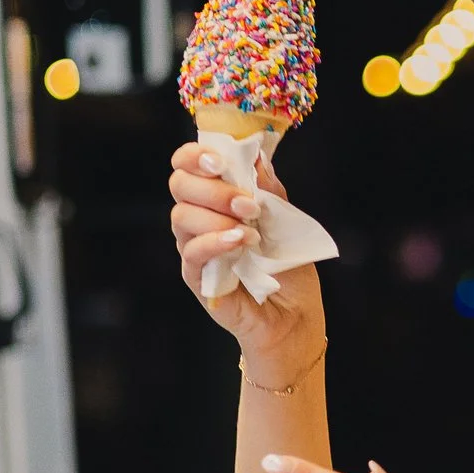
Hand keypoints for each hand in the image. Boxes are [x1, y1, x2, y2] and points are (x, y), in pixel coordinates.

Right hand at [169, 141, 321, 365]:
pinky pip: (191, 252)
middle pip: (180, 185)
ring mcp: (195, 248)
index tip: (221, 160)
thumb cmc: (288, 269)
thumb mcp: (285, 222)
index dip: (195, 155)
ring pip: (181, 216)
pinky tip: (239, 243)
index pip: (188, 166)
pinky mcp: (196, 277)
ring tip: (251, 231)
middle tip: (248, 205)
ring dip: (217, 215)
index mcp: (217, 200)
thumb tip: (256, 156)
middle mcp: (200, 220)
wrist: (294, 316)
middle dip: (213, 188)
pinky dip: (214, 242)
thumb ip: (270, 191)